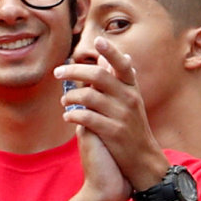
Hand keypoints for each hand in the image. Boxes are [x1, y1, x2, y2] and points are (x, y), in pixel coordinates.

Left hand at [59, 37, 167, 191]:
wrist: (142, 160)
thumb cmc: (132, 127)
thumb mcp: (131, 101)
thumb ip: (119, 80)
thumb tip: (111, 55)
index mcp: (132, 89)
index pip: (122, 66)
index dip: (111, 52)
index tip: (98, 41)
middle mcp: (129, 99)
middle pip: (98, 76)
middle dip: (74, 71)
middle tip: (57, 73)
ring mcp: (122, 116)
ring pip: (89, 96)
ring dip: (71, 97)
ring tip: (64, 102)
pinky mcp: (114, 132)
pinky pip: (87, 117)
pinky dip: (74, 115)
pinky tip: (68, 117)